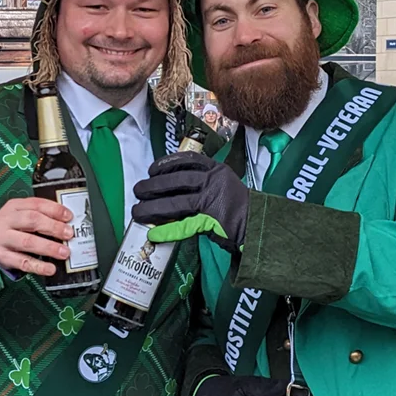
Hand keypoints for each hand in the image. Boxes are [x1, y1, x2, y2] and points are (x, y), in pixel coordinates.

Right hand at [0, 197, 71, 276]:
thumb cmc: (14, 227)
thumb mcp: (23, 215)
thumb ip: (43, 216)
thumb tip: (68, 224)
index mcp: (14, 206)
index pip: (36, 204)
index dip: (55, 210)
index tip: (69, 217)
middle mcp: (7, 220)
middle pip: (32, 220)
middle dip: (53, 227)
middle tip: (69, 234)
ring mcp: (3, 238)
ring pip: (27, 241)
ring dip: (49, 247)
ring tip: (64, 253)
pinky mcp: (3, 256)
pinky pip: (23, 262)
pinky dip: (39, 266)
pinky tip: (50, 269)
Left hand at [132, 155, 249, 252]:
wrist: (258, 225)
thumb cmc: (238, 207)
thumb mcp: (224, 185)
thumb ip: (203, 184)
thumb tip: (171, 188)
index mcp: (217, 170)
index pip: (187, 161)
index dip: (166, 163)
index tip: (151, 169)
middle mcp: (214, 181)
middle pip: (176, 181)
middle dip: (153, 186)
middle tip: (138, 190)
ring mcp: (212, 201)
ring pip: (176, 203)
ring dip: (152, 208)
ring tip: (137, 212)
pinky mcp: (211, 221)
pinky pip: (184, 226)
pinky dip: (167, 231)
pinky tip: (155, 234)